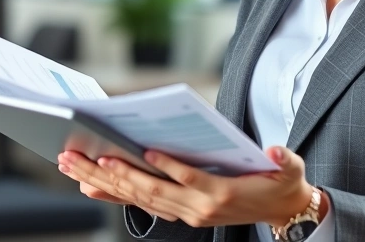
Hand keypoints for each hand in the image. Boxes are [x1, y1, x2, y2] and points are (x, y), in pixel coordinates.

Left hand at [57, 146, 318, 228]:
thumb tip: (275, 151)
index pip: (188, 178)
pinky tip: (92, 184)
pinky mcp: (182, 212)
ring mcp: (188, 212)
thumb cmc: (280, 182)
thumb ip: (283, 159)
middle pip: (150, 190)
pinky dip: (117, 194)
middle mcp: (199, 207)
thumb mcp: (289, 168)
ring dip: (105, 183)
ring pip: (140, 198)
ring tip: (76, 167)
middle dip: (113, 174)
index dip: (166, 166)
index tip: (142, 151)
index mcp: (221, 193)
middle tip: (82, 157)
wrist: (283, 209)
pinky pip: (143, 204)